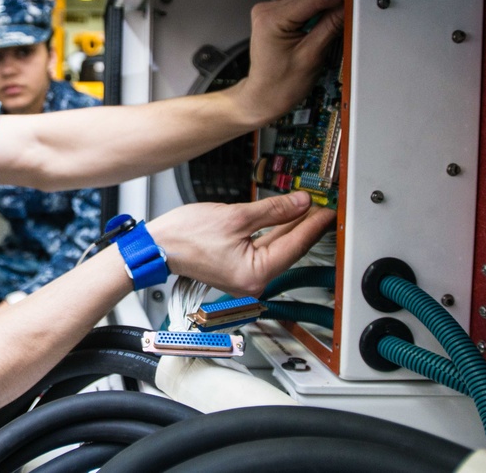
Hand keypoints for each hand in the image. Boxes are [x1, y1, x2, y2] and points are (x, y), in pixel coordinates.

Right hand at [147, 191, 335, 295]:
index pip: (295, 245)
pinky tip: (283, 218)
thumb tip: (300, 204)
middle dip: (305, 224)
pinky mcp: (238, 268)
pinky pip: (264, 249)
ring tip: (306, 208)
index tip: (328, 210)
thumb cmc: (185, 237)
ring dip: (290, 227)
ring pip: (277, 247)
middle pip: (289, 248)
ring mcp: (245, 276)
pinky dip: (274, 232)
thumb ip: (273, 210)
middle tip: (321, 205)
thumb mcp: (235, 216)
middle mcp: (253, 281)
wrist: (157, 245)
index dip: (314, 225)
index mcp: (255, 274)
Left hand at [237, 0, 343, 127]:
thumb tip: (346, 7)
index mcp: (270, 19)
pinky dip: (316, 10)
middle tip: (356, 4)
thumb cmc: (280, 85)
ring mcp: (268, 12)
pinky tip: (327, 17)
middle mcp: (265, 11)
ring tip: (344, 13)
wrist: (264, 97)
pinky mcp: (273, 16)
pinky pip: (301, 6)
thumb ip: (330, 27)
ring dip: (326, 4)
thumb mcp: (312, 55)